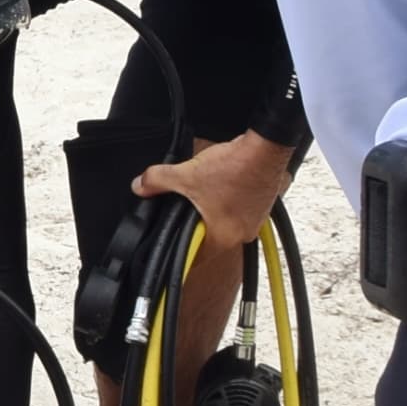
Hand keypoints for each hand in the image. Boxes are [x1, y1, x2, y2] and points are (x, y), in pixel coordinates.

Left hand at [134, 131, 301, 258]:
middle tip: (184, 210)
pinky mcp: (261, 206)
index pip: (197, 257)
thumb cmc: (235, 167)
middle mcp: (242, 234)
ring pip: (224, 224)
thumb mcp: (187, 175)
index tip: (174, 243)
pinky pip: (237, 211)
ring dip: (212, 212)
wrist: (266, 148)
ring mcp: (254, 221)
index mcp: (223, 237)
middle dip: (195, 224)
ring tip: (203, 194)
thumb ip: (158, 181)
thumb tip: (140, 186)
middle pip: (210, 238)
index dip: (181, 249)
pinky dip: (227, 202)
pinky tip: (221, 186)